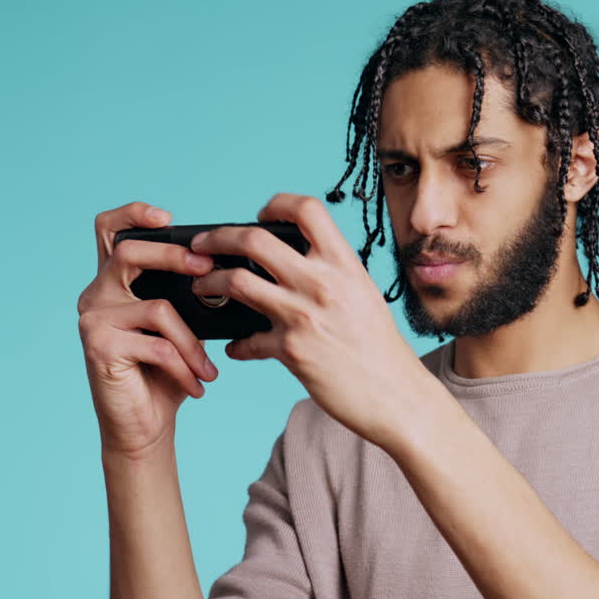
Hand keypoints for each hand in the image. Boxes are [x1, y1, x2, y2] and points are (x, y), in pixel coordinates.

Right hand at [77, 202, 219, 459]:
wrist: (143, 425)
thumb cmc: (165, 372)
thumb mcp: (183, 327)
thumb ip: (190, 297)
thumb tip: (229, 275)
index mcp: (115, 282)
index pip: (110, 230)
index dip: (134, 213)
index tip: (168, 216)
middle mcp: (96, 294)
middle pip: (131, 252)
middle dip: (175, 257)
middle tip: (209, 271)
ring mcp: (93, 319)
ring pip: (158, 308)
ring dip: (193, 343)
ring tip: (207, 369)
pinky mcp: (98, 346)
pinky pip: (157, 346)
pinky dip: (184, 366)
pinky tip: (196, 384)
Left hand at [187, 193, 438, 450]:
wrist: (395, 394)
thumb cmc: (381, 347)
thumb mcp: (363, 295)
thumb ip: (332, 273)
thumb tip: (298, 259)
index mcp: (344, 264)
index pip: (306, 209)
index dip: (276, 204)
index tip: (260, 216)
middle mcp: (323, 283)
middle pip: (254, 239)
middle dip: (219, 237)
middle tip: (203, 245)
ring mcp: (304, 315)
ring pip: (236, 282)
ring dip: (209, 283)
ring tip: (203, 288)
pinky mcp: (291, 351)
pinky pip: (246, 340)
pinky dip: (236, 344)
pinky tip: (236, 347)